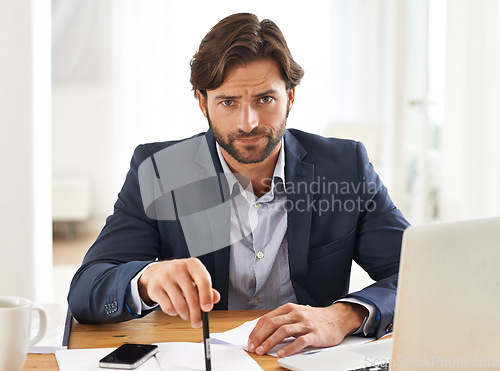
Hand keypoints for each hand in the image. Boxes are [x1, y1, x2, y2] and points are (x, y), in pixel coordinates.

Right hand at [138, 257, 220, 327]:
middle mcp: (178, 268)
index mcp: (192, 264)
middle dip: (196, 314)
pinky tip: (176, 308)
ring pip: (180, 305)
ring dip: (186, 315)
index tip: (207, 309)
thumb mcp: (195, 277)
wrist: (158, 271)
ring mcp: (165, 278)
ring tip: (187, 315)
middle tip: (198, 322)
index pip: (203, 281)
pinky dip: (174, 313)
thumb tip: (216, 298)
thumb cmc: (181, 275)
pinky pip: (168, 308)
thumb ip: (207, 288)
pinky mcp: (155, 288)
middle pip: (191, 297)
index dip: (207, 297)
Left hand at [247, 302, 367, 356]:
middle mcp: (295, 314)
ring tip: (262, 351)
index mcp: (288, 309)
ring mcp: (305, 323)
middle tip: (253, 347)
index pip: (267, 318)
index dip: (256, 330)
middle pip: (272, 323)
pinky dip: (289, 347)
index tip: (250, 341)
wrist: (337, 318)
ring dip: (270, 342)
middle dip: (260, 336)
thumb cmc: (314, 318)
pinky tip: (282, 353)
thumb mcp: (296, 314)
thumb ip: (282, 320)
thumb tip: (263, 332)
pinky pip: (300, 341)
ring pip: (283, 331)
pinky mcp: (314, 334)